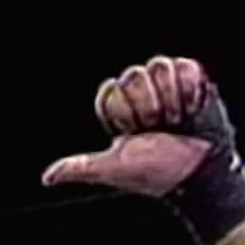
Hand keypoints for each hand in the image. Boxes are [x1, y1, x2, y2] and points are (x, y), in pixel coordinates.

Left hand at [42, 56, 215, 196]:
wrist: (198, 173)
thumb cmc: (155, 173)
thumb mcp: (113, 168)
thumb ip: (80, 167)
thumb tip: (46, 178)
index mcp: (118, 108)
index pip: (110, 89)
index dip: (123, 111)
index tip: (133, 132)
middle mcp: (140, 93)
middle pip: (133, 76)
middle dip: (147, 106)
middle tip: (158, 128)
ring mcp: (166, 85)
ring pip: (159, 66)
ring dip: (171, 99)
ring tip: (178, 121)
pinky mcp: (194, 79)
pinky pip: (186, 66)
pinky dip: (191, 90)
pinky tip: (193, 109)